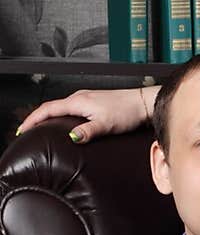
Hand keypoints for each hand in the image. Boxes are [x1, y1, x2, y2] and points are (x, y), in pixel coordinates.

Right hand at [15, 86, 149, 143]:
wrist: (143, 103)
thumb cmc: (127, 112)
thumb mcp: (106, 124)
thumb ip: (87, 131)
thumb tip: (71, 137)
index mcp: (78, 101)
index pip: (47, 109)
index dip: (32, 119)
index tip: (22, 129)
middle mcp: (79, 97)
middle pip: (51, 107)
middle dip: (36, 118)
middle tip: (26, 130)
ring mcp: (86, 99)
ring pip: (60, 107)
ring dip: (48, 116)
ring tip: (39, 128)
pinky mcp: (93, 102)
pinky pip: (70, 108)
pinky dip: (60, 116)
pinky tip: (63, 123)